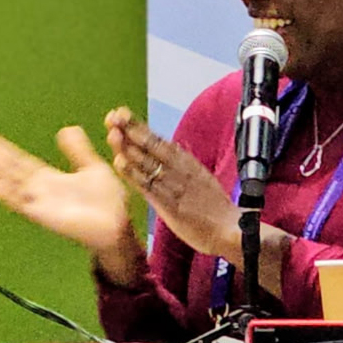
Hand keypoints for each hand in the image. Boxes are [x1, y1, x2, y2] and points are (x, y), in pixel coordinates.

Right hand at [0, 127, 146, 283]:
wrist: (119, 226)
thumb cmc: (107, 201)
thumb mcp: (92, 168)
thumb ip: (78, 150)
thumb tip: (66, 129)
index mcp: (49, 178)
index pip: (19, 161)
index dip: (2, 150)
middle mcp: (40, 190)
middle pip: (11, 170)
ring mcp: (41, 203)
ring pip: (13, 184)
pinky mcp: (46, 216)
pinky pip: (23, 205)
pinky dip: (8, 196)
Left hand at [105, 108, 237, 259]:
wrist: (230, 230)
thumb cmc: (214, 207)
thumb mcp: (200, 178)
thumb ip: (182, 165)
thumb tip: (168, 149)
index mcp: (187, 162)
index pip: (159, 140)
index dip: (139, 126)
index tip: (121, 113)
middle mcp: (180, 170)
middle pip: (152, 145)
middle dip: (131, 129)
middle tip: (113, 116)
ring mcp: (174, 186)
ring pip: (147, 162)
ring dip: (128, 147)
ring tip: (112, 132)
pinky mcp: (170, 205)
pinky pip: (149, 186)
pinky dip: (134, 174)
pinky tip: (119, 162)